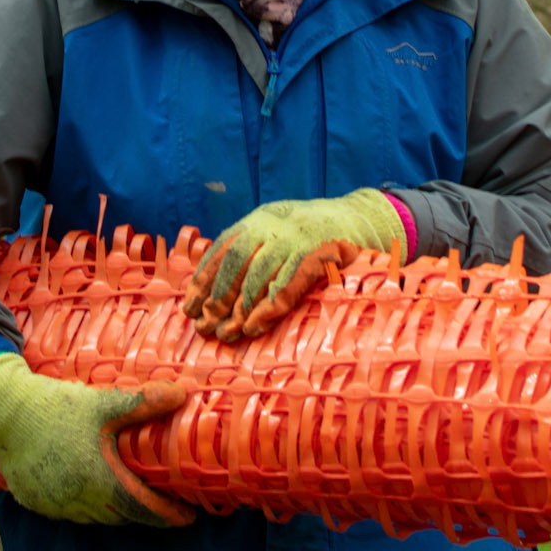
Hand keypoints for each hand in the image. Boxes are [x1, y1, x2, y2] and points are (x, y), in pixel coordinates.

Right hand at [0, 353, 193, 526]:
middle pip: (119, 515)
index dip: (168, 515)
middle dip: (144, 511)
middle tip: (164, 500)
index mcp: (97, 480)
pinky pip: (69, 511)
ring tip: (131, 492)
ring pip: (94, 516)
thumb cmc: (55, 407)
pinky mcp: (34, 501)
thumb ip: (143, 403)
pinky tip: (91, 486)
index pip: (142, 510)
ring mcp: (53, 505)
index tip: (189, 516)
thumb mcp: (102, 402)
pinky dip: (86, 503)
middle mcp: (75, 501)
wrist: (2, 411)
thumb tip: (184, 392)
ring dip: (114, 508)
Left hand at [183, 188, 405, 340]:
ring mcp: (297, 237)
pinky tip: (256, 325)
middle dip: (218, 297)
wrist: (361, 218)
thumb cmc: (314, 237)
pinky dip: (270, 307)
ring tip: (227, 333)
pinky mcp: (320, 252)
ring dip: (240, 307)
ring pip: (259, 274)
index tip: (190, 308)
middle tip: (205, 327)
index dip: (204, 280)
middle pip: (236, 262)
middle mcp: (274, 224)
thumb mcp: (279, 235)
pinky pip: (289, 283)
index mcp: (259, 220)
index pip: (222, 249)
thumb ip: (253, 255)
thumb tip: (213, 292)